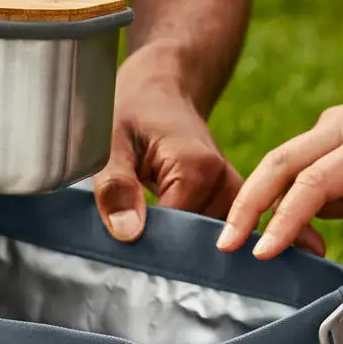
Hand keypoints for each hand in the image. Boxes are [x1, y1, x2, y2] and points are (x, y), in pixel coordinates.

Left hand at [94, 48, 243, 242]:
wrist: (160, 91)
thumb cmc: (130, 114)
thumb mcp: (109, 145)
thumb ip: (115, 187)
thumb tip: (128, 233)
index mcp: (197, 167)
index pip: (176, 233)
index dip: (147, 247)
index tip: (122, 252)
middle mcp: (225, 181)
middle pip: (194, 242)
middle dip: (163, 250)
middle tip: (131, 249)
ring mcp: (234, 193)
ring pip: (205, 244)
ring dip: (177, 247)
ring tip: (149, 237)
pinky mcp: (232, 201)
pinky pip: (212, 235)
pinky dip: (188, 241)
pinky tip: (167, 237)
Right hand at [215, 36, 342, 301]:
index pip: (315, 183)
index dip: (286, 220)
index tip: (262, 253)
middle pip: (280, 162)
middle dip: (248, 205)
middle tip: (225, 246)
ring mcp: (336, 121)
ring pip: (282, 158)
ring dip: (261, 199)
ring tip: (251, 241)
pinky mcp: (334, 125)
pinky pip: (298, 157)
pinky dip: (287, 190)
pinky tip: (311, 221)